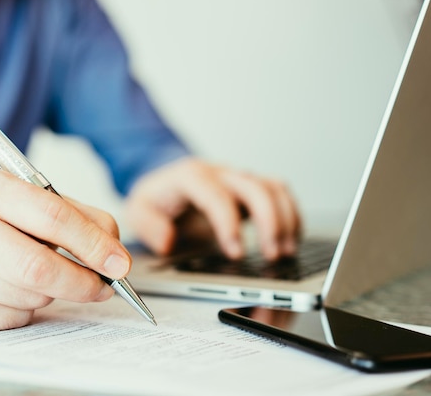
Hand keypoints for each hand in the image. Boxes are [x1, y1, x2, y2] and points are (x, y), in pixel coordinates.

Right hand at [0, 166, 131, 330]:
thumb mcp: (34, 198)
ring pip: (30, 295)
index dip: (93, 245)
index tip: (120, 264)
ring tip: (38, 274)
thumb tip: (116, 258)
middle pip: (39, 267)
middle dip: (82, 283)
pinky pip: (12, 316)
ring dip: (52, 293)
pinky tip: (10, 287)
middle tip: (104, 288)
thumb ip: (81, 219)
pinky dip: (26, 307)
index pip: (53, 217)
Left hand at [124, 157, 301, 260]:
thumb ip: (149, 226)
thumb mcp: (137, 210)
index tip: (237, 252)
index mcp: (190, 177)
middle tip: (271, 256)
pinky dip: (291, 214)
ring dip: (285, 219)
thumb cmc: (155, 197)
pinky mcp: (250, 188)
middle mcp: (219, 174)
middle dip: (268, 222)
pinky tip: (293, 239)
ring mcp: (237, 179)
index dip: (229, 224)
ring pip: (272, 188)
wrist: (163, 178)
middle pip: (253, 187)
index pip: (216, 196)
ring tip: (286, 252)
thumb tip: (169, 241)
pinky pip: (279, 193)